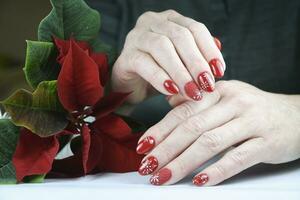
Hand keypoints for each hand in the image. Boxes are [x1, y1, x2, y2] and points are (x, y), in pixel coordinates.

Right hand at [112, 10, 224, 102]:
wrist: (131, 86)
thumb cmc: (160, 72)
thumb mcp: (182, 65)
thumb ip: (198, 61)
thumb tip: (217, 68)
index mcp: (170, 20)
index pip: (195, 28)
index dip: (209, 49)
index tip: (219, 71)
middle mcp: (152, 23)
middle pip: (180, 35)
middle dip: (196, 62)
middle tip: (207, 84)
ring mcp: (136, 37)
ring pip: (162, 47)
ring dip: (180, 71)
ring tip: (191, 91)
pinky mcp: (125, 56)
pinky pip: (144, 64)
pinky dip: (160, 78)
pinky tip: (171, 90)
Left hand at [136, 80, 299, 185]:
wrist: (298, 115)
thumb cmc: (255, 109)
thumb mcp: (227, 98)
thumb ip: (198, 101)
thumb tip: (170, 102)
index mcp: (219, 91)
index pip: (183, 111)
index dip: (160, 129)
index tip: (143, 146)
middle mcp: (233, 102)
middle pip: (192, 127)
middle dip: (166, 149)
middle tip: (147, 166)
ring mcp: (251, 121)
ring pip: (210, 142)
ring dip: (183, 162)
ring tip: (163, 177)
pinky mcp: (267, 141)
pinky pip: (237, 157)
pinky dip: (217, 170)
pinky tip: (199, 182)